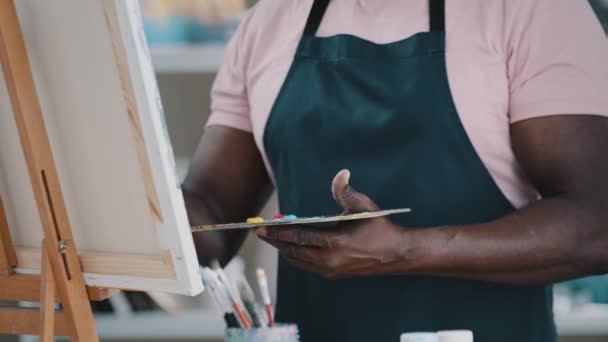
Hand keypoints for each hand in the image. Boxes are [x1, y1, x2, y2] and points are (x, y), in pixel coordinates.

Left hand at [255, 169, 413, 278]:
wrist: (398, 255)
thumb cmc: (381, 228)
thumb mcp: (364, 207)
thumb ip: (347, 192)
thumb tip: (340, 174)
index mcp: (336, 244)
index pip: (299, 238)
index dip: (279, 232)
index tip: (262, 226)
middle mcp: (330, 261)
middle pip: (293, 251)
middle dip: (275, 241)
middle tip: (259, 231)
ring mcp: (330, 270)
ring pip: (298, 261)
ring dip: (283, 249)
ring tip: (271, 237)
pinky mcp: (333, 275)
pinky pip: (306, 266)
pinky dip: (295, 256)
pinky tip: (290, 246)